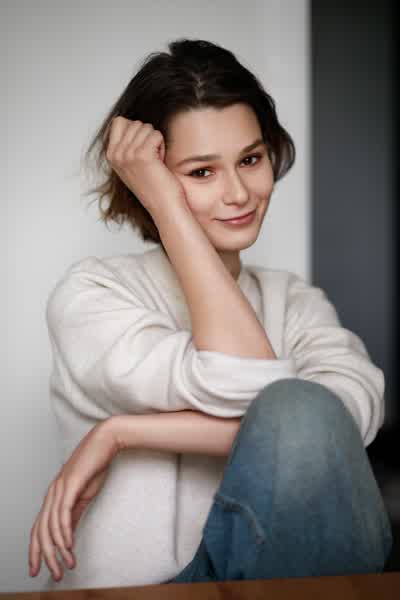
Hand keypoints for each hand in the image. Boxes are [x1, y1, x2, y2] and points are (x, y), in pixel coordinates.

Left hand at [28, 420, 118, 582]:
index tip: (38, 568)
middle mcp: (52, 492)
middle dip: (45, 556)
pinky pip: (63, 513)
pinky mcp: (71, 484)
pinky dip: (64, 532)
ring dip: (58, 549)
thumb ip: (74, 513)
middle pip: (40, 530)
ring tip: (66, 564)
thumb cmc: (96, 464)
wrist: (106, 441)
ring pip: (51, 526)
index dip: (36, 549)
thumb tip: (68, 533)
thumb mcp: (84, 494)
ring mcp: (60, 487)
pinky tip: (68, 544)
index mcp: (54, 495)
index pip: (38, 527)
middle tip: (54, 574)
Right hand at [106, 116, 187, 218]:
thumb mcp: (131, 164)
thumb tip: (128, 122)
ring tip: (155, 161)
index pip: (119, 121)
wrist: (163, 206)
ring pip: (147, 128)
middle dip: (148, 137)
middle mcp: (116, 154)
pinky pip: (156, 134)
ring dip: (156, 142)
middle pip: (135, 123)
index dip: (136, 130)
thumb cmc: (153, 185)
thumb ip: (126, 144)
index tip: (141, 151)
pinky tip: (160, 162)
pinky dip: (162, 146)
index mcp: (111, 155)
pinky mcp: (142, 155)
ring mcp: (128, 154)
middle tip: (150, 159)